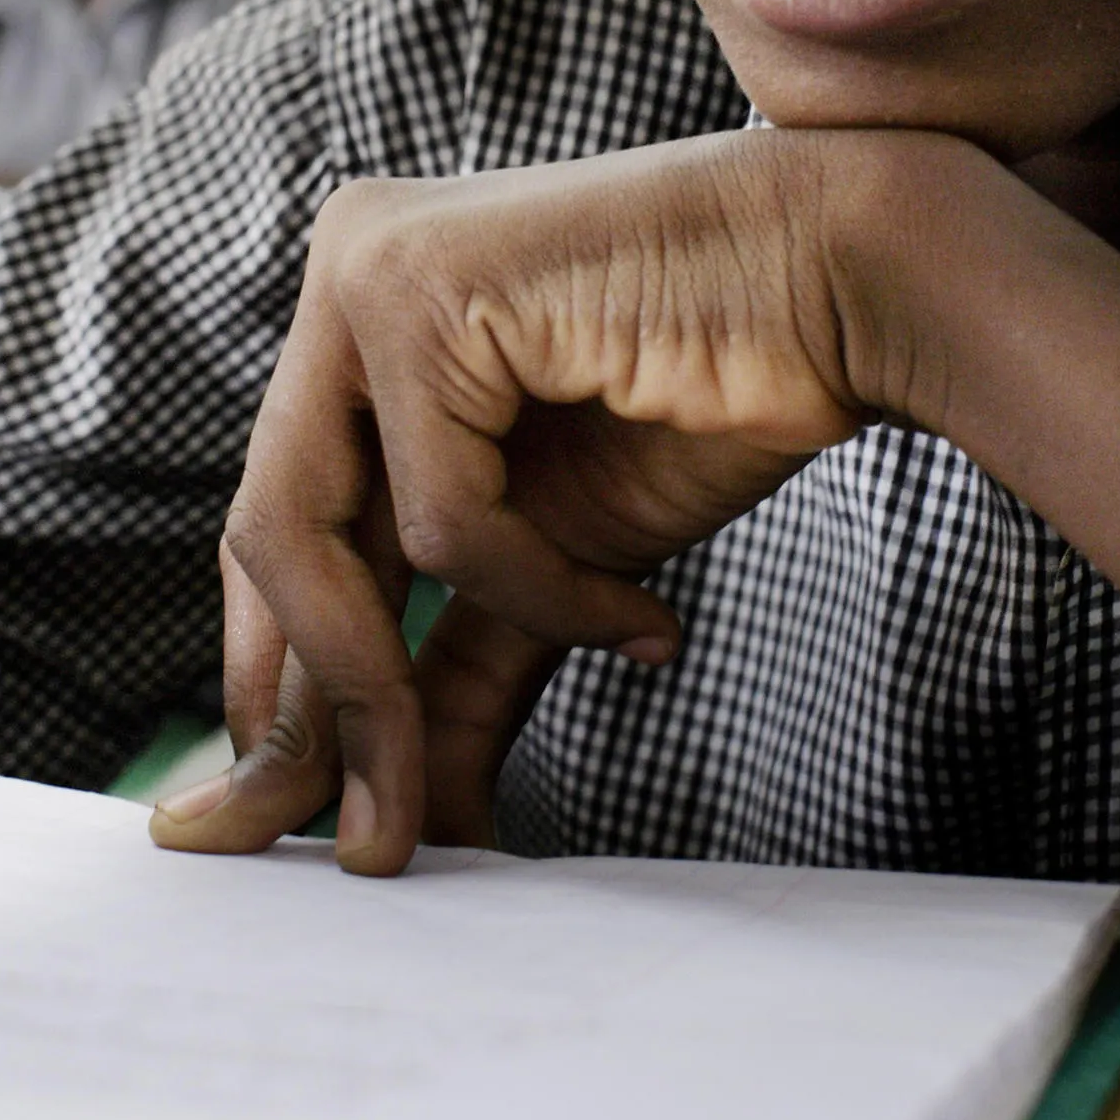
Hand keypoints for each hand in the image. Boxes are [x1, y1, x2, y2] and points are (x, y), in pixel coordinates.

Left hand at [148, 128, 966, 874]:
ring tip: (449, 798)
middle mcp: (343, 271)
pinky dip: (541, 593)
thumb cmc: (723, 396)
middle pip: (267, 536)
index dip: (275, 678)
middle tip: (355, 853)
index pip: (281, 524)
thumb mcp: (552, 562)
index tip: (272, 819)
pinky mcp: (421, 287)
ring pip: (313, 537)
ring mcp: (368, 265)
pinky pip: (443, 519)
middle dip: (305, 713)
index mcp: (361, 320)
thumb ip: (458, 662)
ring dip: (391, 696)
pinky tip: (636, 616)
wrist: (852, 287)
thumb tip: (391, 818)